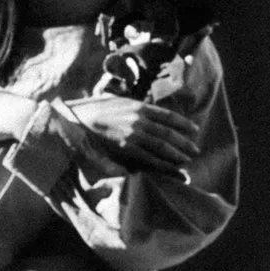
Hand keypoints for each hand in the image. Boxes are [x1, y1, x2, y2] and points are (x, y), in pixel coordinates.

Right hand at [69, 95, 200, 176]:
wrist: (74, 120)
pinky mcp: (125, 149)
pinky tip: (173, 169)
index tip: (194, 129)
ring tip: (187, 160)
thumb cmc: (92, 110)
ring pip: (162, 146)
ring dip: (177, 154)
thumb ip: (132, 107)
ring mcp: (133, 134)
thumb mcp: (115, 101)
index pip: (168, 115)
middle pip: (169, 132)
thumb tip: (145, 111)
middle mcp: (138, 119)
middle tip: (196, 150)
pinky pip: (150, 159)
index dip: (183, 123)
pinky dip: (164, 164)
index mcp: (137, 106)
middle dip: (184, 142)